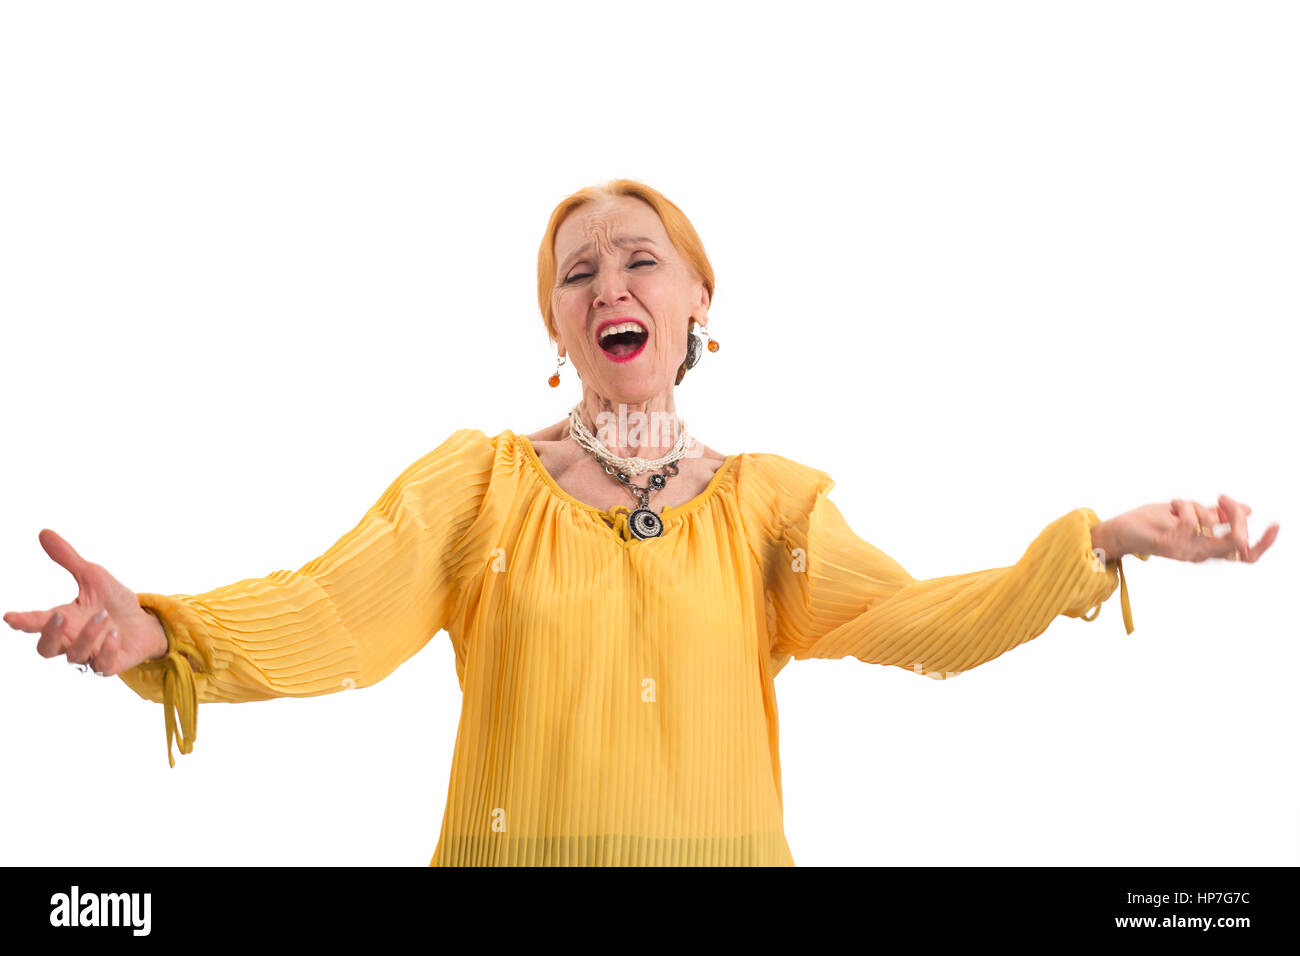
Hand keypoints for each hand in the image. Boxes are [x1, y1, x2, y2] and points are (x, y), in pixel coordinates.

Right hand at [4, 529, 169, 676]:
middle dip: (48, 634)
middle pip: (46, 649)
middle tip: (58, 615)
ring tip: (104, 616)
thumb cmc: (113, 603)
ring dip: (88, 635)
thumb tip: (44, 532)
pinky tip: (115, 634)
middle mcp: (72, 640)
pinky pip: (102, 666)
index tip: (10, 617)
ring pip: (75, 656)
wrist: (145, 624)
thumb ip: (69, 559)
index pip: (37, 623)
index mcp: (64, 619)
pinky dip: (106, 650)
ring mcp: (90, 654)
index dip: (23, 622)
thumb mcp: (93, 576)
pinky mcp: (110, 665)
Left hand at [1110, 495, 1279, 563]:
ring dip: (1199, 506)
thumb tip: (1248, 510)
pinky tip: (1172, 506)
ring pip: (1212, 526)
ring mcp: (1185, 550)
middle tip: (1224, 499)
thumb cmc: (1152, 523)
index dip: (1263, 543)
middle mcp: (1199, 554)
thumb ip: (1215, 515)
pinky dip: (1184, 505)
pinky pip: (1190, 518)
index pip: (1244, 555)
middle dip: (1237, 516)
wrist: (1120, 531)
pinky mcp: (1170, 542)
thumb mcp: (1189, 515)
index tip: (1275, 523)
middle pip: (1236, 542)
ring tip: (1181, 504)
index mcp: (1207, 549)